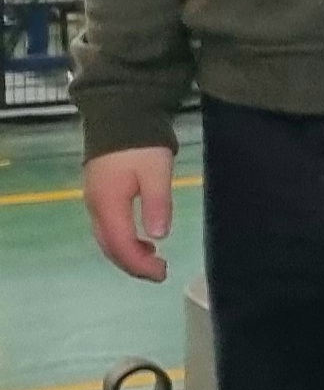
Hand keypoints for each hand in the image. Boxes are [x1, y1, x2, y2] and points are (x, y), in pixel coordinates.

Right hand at [82, 146, 175, 281]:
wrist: (120, 115)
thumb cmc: (142, 144)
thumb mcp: (156, 172)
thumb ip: (157, 204)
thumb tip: (158, 237)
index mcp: (108, 204)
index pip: (121, 245)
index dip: (140, 265)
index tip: (162, 274)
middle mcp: (96, 206)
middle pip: (110, 246)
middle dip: (133, 265)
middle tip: (160, 273)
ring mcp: (95, 200)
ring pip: (107, 238)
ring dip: (128, 253)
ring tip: (154, 261)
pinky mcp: (100, 194)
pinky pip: (108, 227)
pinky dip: (123, 240)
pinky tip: (143, 240)